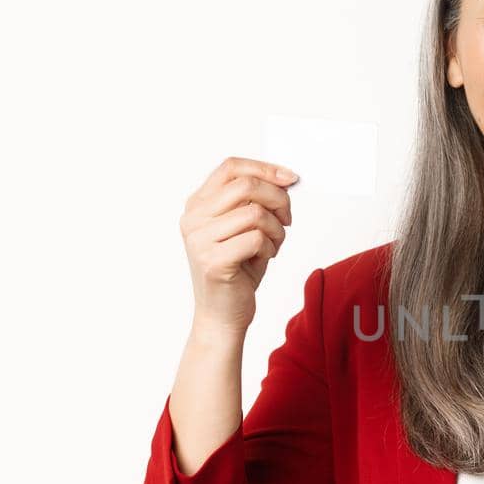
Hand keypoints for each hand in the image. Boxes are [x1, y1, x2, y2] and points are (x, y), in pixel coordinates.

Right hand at [180, 157, 299, 335]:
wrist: (222, 315)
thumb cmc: (237, 270)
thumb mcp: (245, 227)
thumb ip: (256, 201)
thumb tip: (285, 178)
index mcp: (197, 205)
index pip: (231, 167)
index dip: (264, 168)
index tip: (290, 178)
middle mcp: (193, 219)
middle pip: (246, 185)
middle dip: (278, 199)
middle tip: (287, 219)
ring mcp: (199, 240)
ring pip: (255, 213)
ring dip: (276, 229)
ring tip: (273, 244)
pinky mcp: (213, 261)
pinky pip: (257, 238)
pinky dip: (271, 247)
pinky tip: (265, 259)